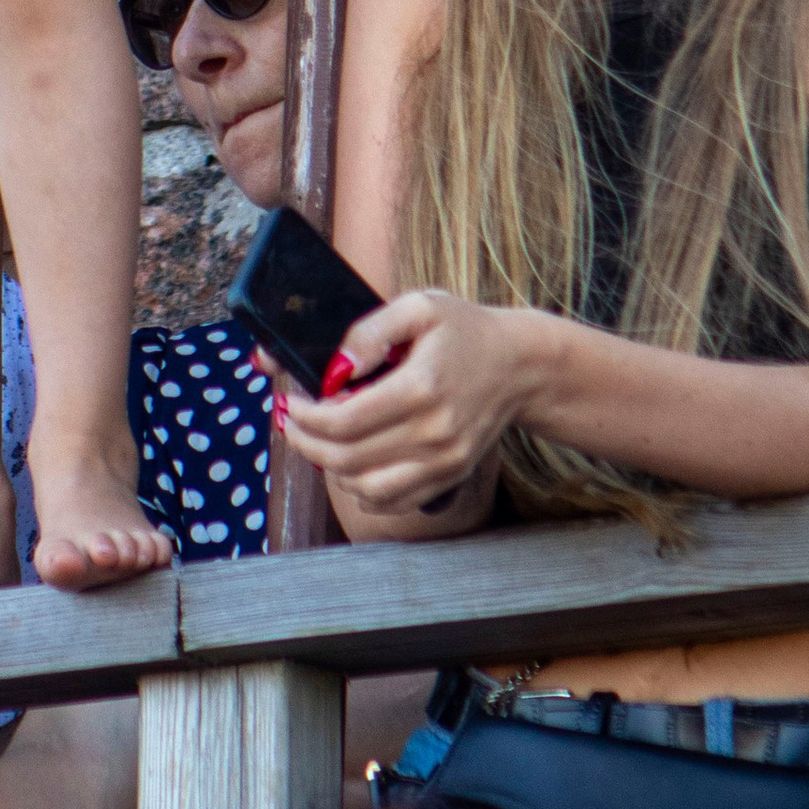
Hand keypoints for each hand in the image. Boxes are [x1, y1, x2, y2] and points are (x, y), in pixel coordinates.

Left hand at [271, 289, 543, 524]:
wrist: (520, 366)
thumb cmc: (465, 330)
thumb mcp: (420, 306)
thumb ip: (371, 330)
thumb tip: (336, 367)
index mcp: (422, 388)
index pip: (345, 421)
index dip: (305, 417)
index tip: (289, 401)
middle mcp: (435, 434)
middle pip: (348, 459)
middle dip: (306, 442)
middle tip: (289, 421)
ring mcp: (444, 462)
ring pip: (367, 488)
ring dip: (330, 468)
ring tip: (316, 439)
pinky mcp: (449, 477)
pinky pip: (394, 501)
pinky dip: (362, 490)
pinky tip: (349, 464)